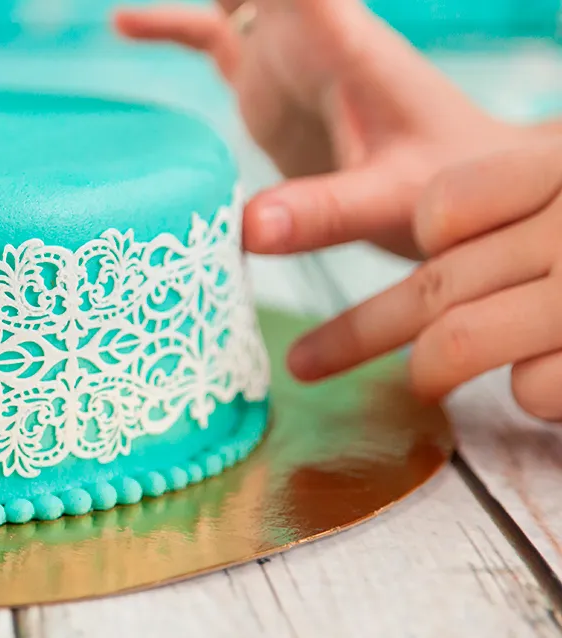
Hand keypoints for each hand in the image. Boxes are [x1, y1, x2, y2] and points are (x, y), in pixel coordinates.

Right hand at [114, 0, 529, 257]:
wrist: (466, 196)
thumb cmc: (447, 190)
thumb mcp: (390, 200)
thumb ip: (326, 211)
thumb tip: (245, 229)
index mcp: (341, 40)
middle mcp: (308, 33)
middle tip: (139, 7)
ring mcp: (284, 56)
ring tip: (130, 10)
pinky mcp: (267, 87)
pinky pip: (209, 40)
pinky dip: (170, 28)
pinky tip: (123, 23)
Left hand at [288, 140, 561, 418]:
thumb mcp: (560, 198)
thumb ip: (504, 209)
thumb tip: (428, 238)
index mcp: (553, 175)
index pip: (444, 206)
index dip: (423, 237)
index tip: (411, 255)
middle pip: (431, 283)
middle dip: (356, 331)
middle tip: (306, 364)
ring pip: (458, 340)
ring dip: (429, 369)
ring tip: (424, 382)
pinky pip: (532, 390)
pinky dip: (526, 395)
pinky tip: (533, 382)